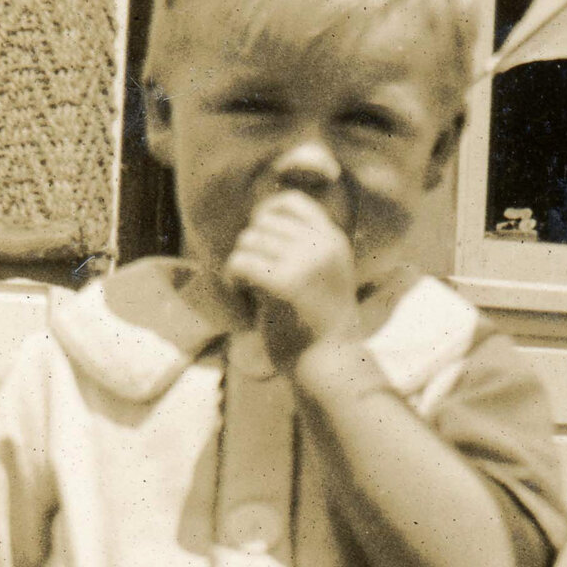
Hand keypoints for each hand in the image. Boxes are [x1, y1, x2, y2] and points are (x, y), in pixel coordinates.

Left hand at [226, 188, 358, 368]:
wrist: (329, 364)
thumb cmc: (317, 323)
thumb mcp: (325, 272)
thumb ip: (304, 243)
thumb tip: (260, 215)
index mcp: (334, 240)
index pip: (291, 202)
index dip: (266, 214)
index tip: (259, 243)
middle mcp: (323, 246)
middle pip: (262, 224)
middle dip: (250, 249)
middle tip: (255, 279)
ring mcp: (306, 263)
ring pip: (248, 241)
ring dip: (240, 265)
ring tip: (249, 291)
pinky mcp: (285, 285)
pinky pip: (240, 262)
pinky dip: (232, 279)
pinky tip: (242, 296)